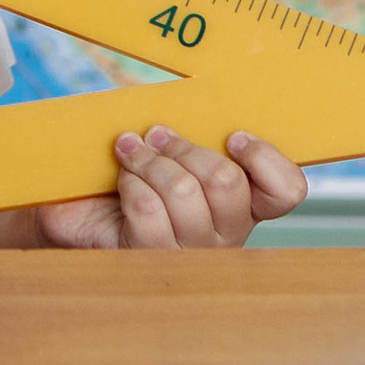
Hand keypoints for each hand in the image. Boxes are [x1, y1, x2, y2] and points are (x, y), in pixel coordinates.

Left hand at [34, 125, 306, 248]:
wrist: (77, 209)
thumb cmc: (132, 174)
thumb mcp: (168, 150)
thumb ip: (192, 133)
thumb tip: (189, 105)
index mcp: (241, 204)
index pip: (286, 191)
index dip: (266, 159)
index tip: (233, 136)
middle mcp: (225, 235)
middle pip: (226, 183)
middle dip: (184, 147)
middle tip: (156, 133)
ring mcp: (188, 252)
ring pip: (184, 193)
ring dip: (150, 160)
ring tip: (130, 149)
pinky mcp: (148, 258)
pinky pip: (148, 209)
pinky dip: (130, 182)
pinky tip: (121, 178)